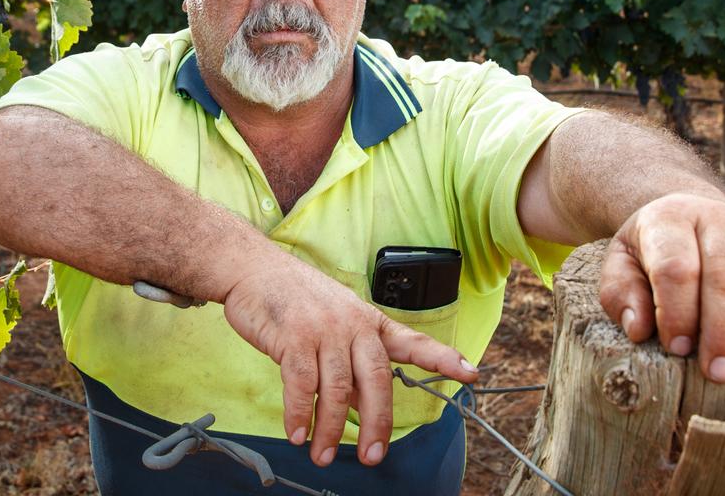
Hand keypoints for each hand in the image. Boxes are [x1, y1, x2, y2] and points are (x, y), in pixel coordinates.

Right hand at [221, 261, 477, 467]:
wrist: (253, 268)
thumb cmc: (293, 298)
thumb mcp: (333, 323)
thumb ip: (350, 363)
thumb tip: (359, 407)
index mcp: (368, 321)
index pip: (411, 340)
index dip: (442, 358)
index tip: (471, 373)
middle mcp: (352, 323)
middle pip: (377, 379)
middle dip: (377, 423)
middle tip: (373, 456)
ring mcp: (323, 329)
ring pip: (337, 389)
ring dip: (330, 429)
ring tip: (323, 454)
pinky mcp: (292, 336)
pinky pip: (301, 384)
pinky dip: (299, 414)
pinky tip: (298, 433)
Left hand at [599, 193, 724, 381]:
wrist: (689, 215)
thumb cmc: (649, 252)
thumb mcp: (620, 265)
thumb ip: (621, 294)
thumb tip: (638, 330)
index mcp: (669, 219)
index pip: (676, 266)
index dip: (678, 311)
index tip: (677, 349)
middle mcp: (717, 218)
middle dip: (723, 328)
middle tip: (718, 372)